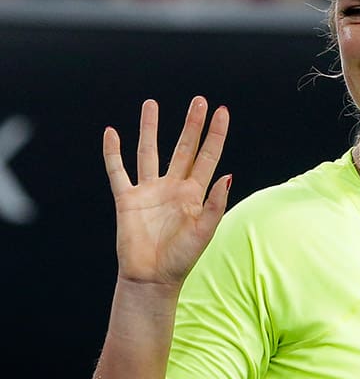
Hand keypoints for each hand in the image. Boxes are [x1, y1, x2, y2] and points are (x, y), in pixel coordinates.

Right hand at [103, 96, 230, 287]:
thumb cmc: (181, 259)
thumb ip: (215, 203)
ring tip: (151, 104)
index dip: (215, 134)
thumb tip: (228, 174)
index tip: (222, 111)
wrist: (152, 278)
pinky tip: (111, 133)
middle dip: (191, 124)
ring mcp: (149, 190)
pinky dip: (113, 153)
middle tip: (198, 100)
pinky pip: (118, 171)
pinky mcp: (127, 199)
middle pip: (183, 147)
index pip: (208, 156)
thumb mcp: (205, 231)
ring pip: (149, 151)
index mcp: (195, 193)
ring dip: (150, 128)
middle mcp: (173, 187)